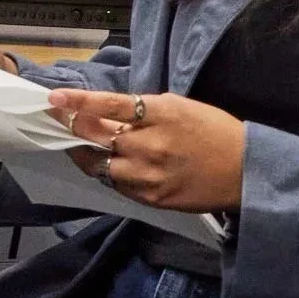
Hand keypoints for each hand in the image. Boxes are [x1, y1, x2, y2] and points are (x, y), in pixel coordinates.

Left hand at [48, 88, 247, 212]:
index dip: (78, 102)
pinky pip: (117, 184)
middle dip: (72, 129)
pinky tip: (110, 165)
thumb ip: (143, 111)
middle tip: (58, 123)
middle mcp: (151, 145)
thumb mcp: (180, 108)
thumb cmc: (214, 132)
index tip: (53, 99)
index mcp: (161, 114)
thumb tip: (106, 113)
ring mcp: (150, 175)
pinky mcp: (152, 198)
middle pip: (96, 138)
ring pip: (100, 165)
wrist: (244, 172)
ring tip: (81, 147)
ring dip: (87, 155)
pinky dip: (109, 173)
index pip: (109, 105)